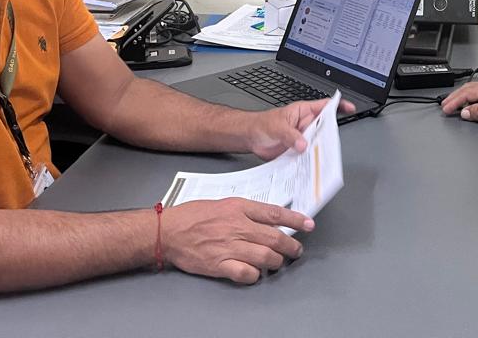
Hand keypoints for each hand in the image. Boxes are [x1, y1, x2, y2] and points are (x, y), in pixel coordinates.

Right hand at [164, 198, 311, 283]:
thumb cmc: (193, 215)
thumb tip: (267, 218)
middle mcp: (238, 226)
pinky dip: (255, 275)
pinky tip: (255, 273)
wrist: (169, 231)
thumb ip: (245, 210)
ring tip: (277, 263)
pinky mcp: (220, 265)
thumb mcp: (223, 203)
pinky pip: (246, 273)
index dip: (295, 220)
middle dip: (291, 247)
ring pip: (265, 257)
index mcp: (239, 208)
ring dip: (276, 262)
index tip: (308, 225)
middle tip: (296, 251)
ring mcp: (230, 247)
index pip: (274, 213)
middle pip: (275, 238)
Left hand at [246, 98, 354, 160]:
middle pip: (325, 128)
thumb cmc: (262, 124)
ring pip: (318, 144)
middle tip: (333, 144)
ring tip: (323, 158)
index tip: (350, 108)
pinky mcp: (297, 151)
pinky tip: (311, 166)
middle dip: (330, 135)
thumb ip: (290, 135)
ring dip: (320, 150)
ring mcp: (302, 138)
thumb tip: (303, 144)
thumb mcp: (277, 127)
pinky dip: (310, 161)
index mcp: (303, 112)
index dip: (338, 105)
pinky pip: (308, 156)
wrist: (250, 138)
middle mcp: (305, 125)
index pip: (325, 106)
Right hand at [440, 79, 477, 128]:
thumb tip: (465, 112)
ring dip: (462, 97)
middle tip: (445, 105)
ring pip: (474, 90)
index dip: (453, 102)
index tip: (445, 109)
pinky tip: (472, 103)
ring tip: (455, 105)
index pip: (464, 94)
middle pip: (467, 89)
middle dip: (454, 97)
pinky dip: (472, 97)